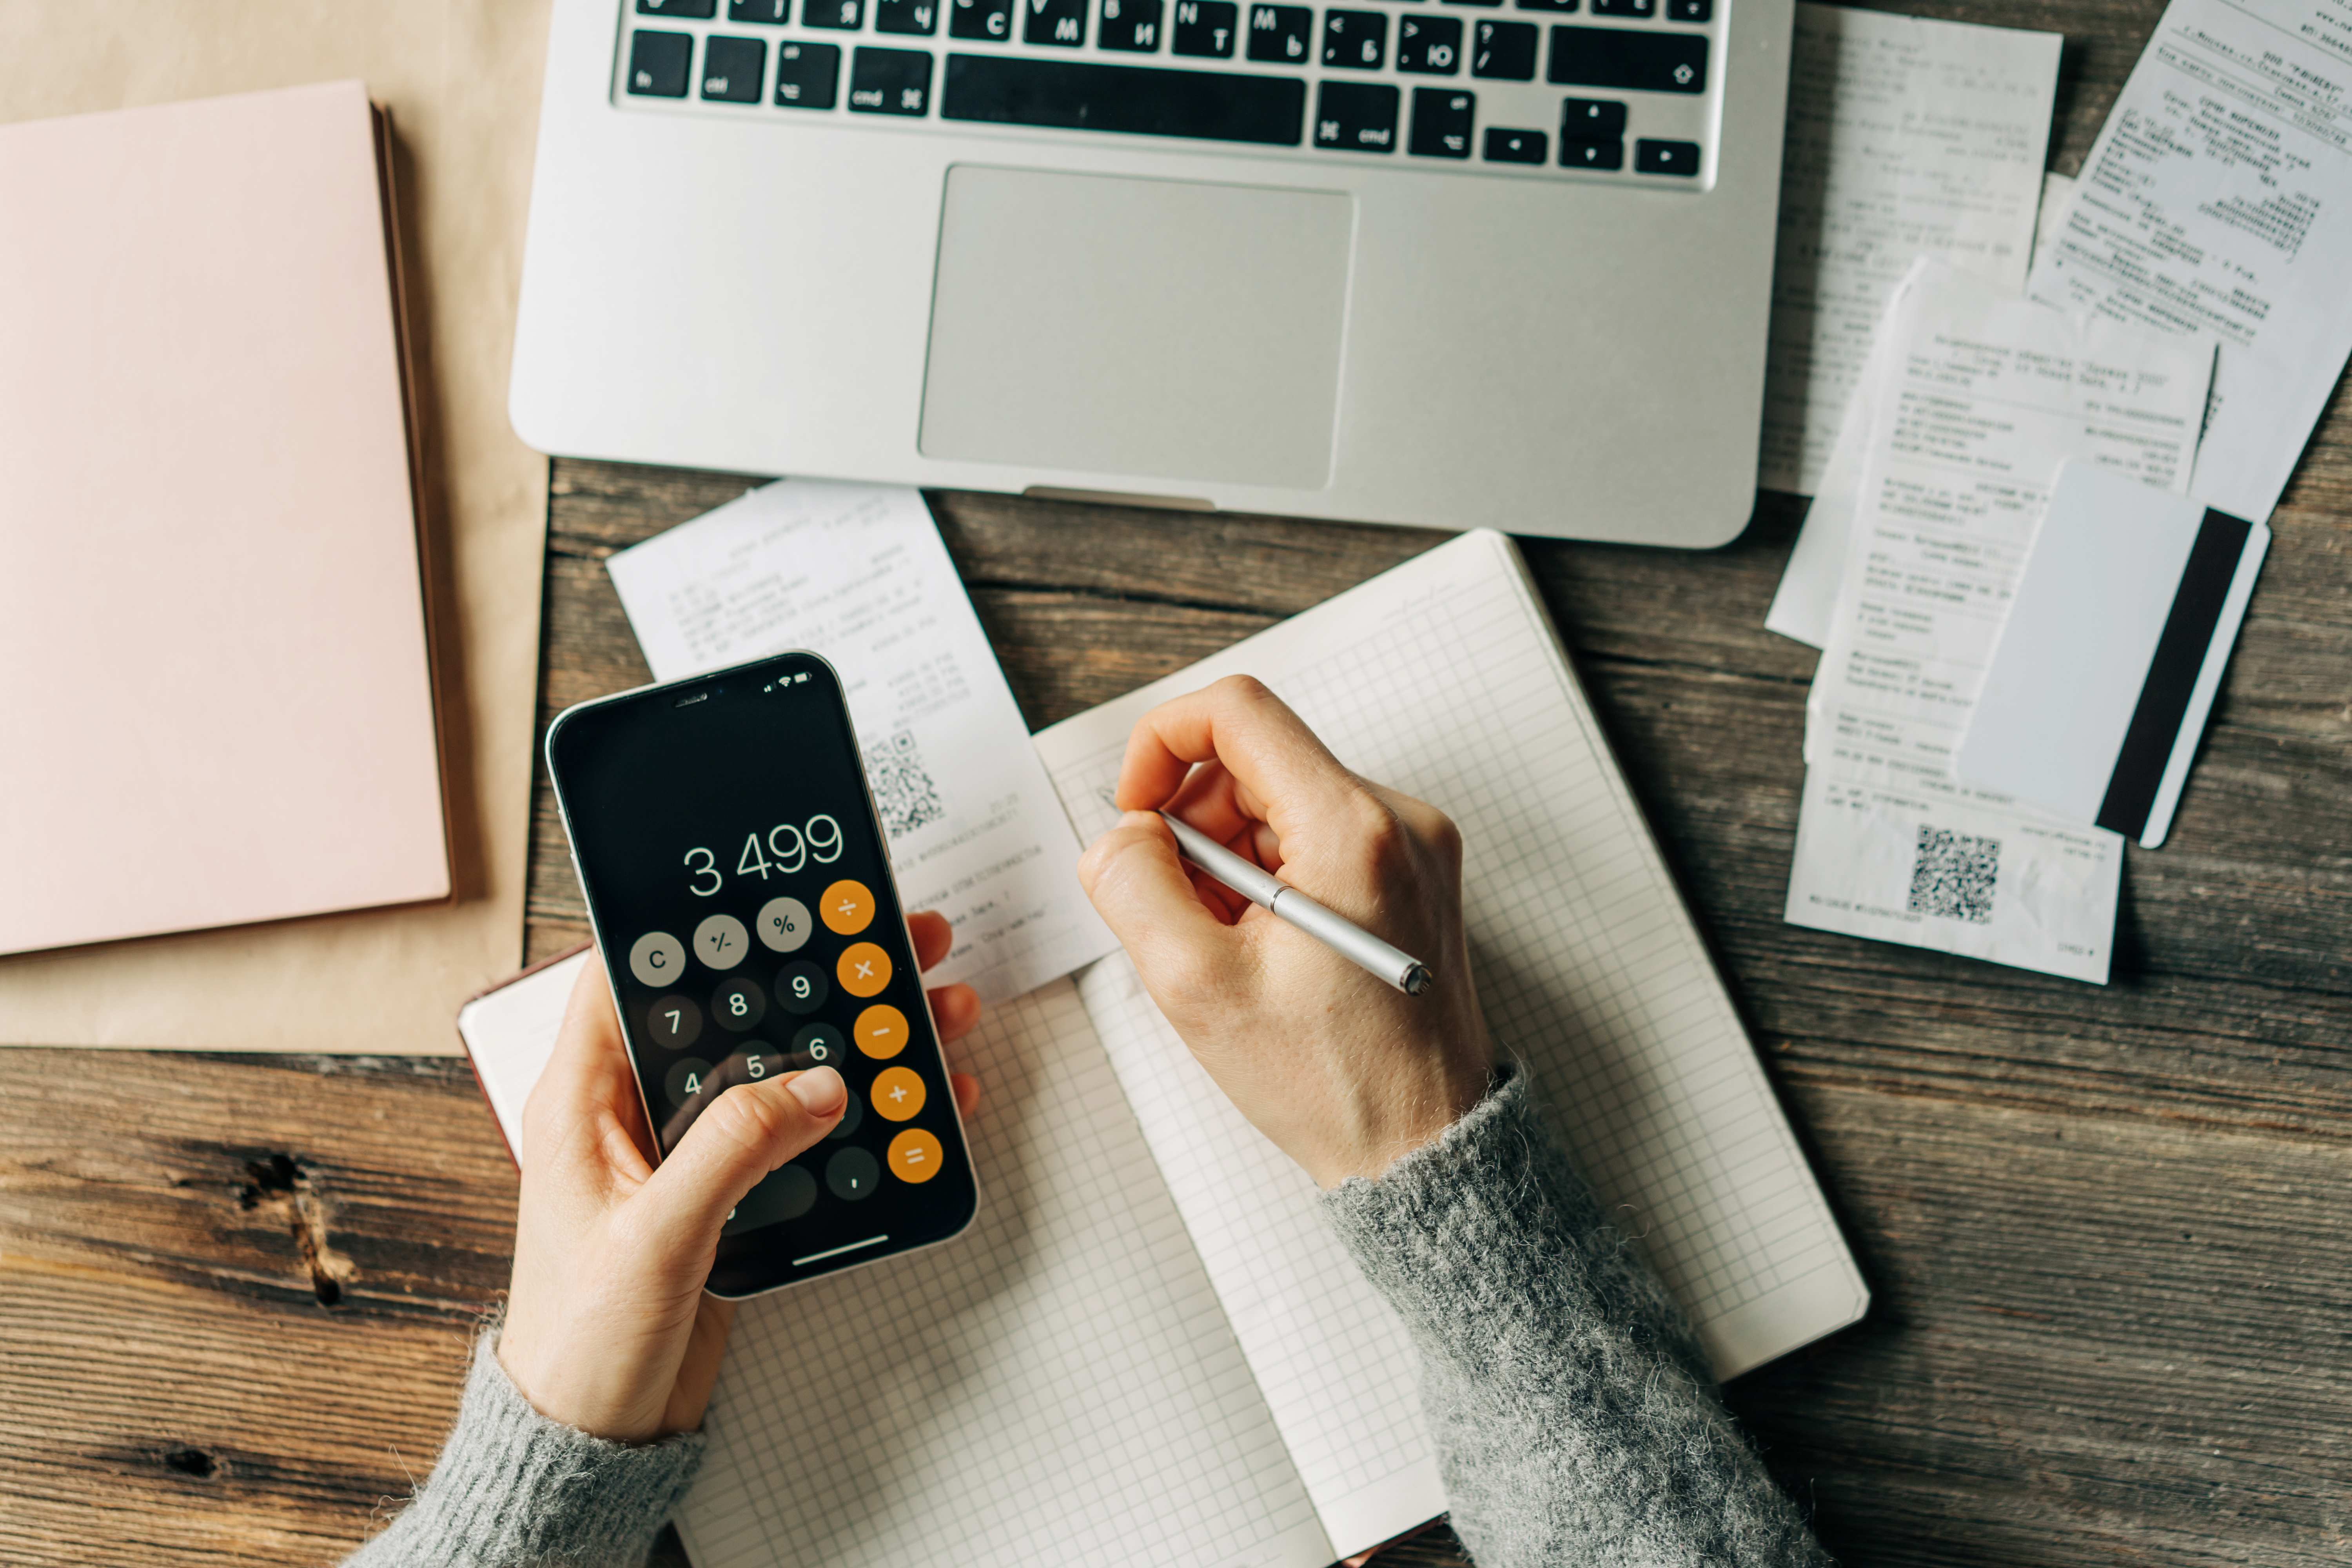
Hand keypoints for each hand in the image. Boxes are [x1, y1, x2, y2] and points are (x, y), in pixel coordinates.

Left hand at [497, 910, 981, 1442]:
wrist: (595, 1435)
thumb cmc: (583, 1341)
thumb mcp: (656, 1236)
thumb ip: (734, 1152)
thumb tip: (815, 1085)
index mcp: (583, 1100)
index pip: (635, 976)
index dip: (701, 926)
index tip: (776, 894)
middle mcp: (634, 1112)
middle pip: (732, 1011)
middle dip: (814, 972)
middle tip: (889, 940)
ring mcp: (686, 1151)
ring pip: (780, 1065)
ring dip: (854, 1036)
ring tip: (927, 1005)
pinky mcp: (728, 1191)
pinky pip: (801, 1129)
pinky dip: (860, 1110)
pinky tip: (915, 1096)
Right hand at [1075, 675, 1490, 1187]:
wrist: (1423, 1149)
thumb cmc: (1331, 1083)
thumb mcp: (1195, 986)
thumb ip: (1132, 885)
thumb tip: (1121, 834)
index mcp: (1352, 830)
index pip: (1237, 712)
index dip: (1160, 743)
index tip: (1135, 812)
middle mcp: (1398, 821)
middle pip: (1256, 760)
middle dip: (1192, 824)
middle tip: (1175, 910)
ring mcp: (1414, 848)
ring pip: (1280, 802)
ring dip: (1226, 858)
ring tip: (1222, 945)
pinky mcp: (1412, 878)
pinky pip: (1315, 840)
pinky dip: (1268, 879)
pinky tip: (1260, 949)